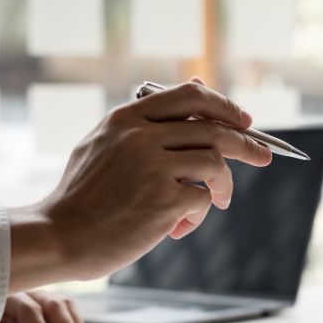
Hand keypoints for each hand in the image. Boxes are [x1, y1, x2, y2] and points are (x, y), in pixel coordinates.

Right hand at [8, 79, 271, 291]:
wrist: (58, 236)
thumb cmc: (83, 195)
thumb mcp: (104, 144)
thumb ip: (147, 119)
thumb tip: (198, 86)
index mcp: (126, 118)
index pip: (190, 96)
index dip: (224, 106)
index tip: (244, 120)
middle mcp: (141, 136)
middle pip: (214, 128)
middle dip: (248, 143)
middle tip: (265, 156)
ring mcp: (153, 166)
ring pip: (215, 163)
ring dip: (224, 185)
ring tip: (219, 202)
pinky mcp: (164, 200)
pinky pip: (204, 198)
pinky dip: (199, 213)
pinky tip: (178, 227)